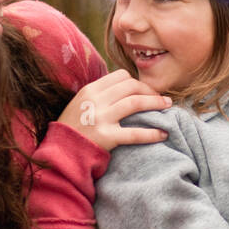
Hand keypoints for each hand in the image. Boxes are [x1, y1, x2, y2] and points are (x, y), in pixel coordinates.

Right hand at [57, 69, 171, 151]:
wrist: (61, 153)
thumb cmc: (74, 129)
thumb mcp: (81, 104)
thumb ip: (100, 95)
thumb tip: (126, 87)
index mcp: (90, 90)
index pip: (121, 76)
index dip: (138, 82)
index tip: (147, 91)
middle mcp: (95, 100)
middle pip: (131, 86)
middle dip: (151, 91)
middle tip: (162, 100)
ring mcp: (100, 118)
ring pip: (136, 103)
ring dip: (156, 104)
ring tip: (168, 108)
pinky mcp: (106, 137)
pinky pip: (135, 133)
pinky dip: (152, 133)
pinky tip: (163, 134)